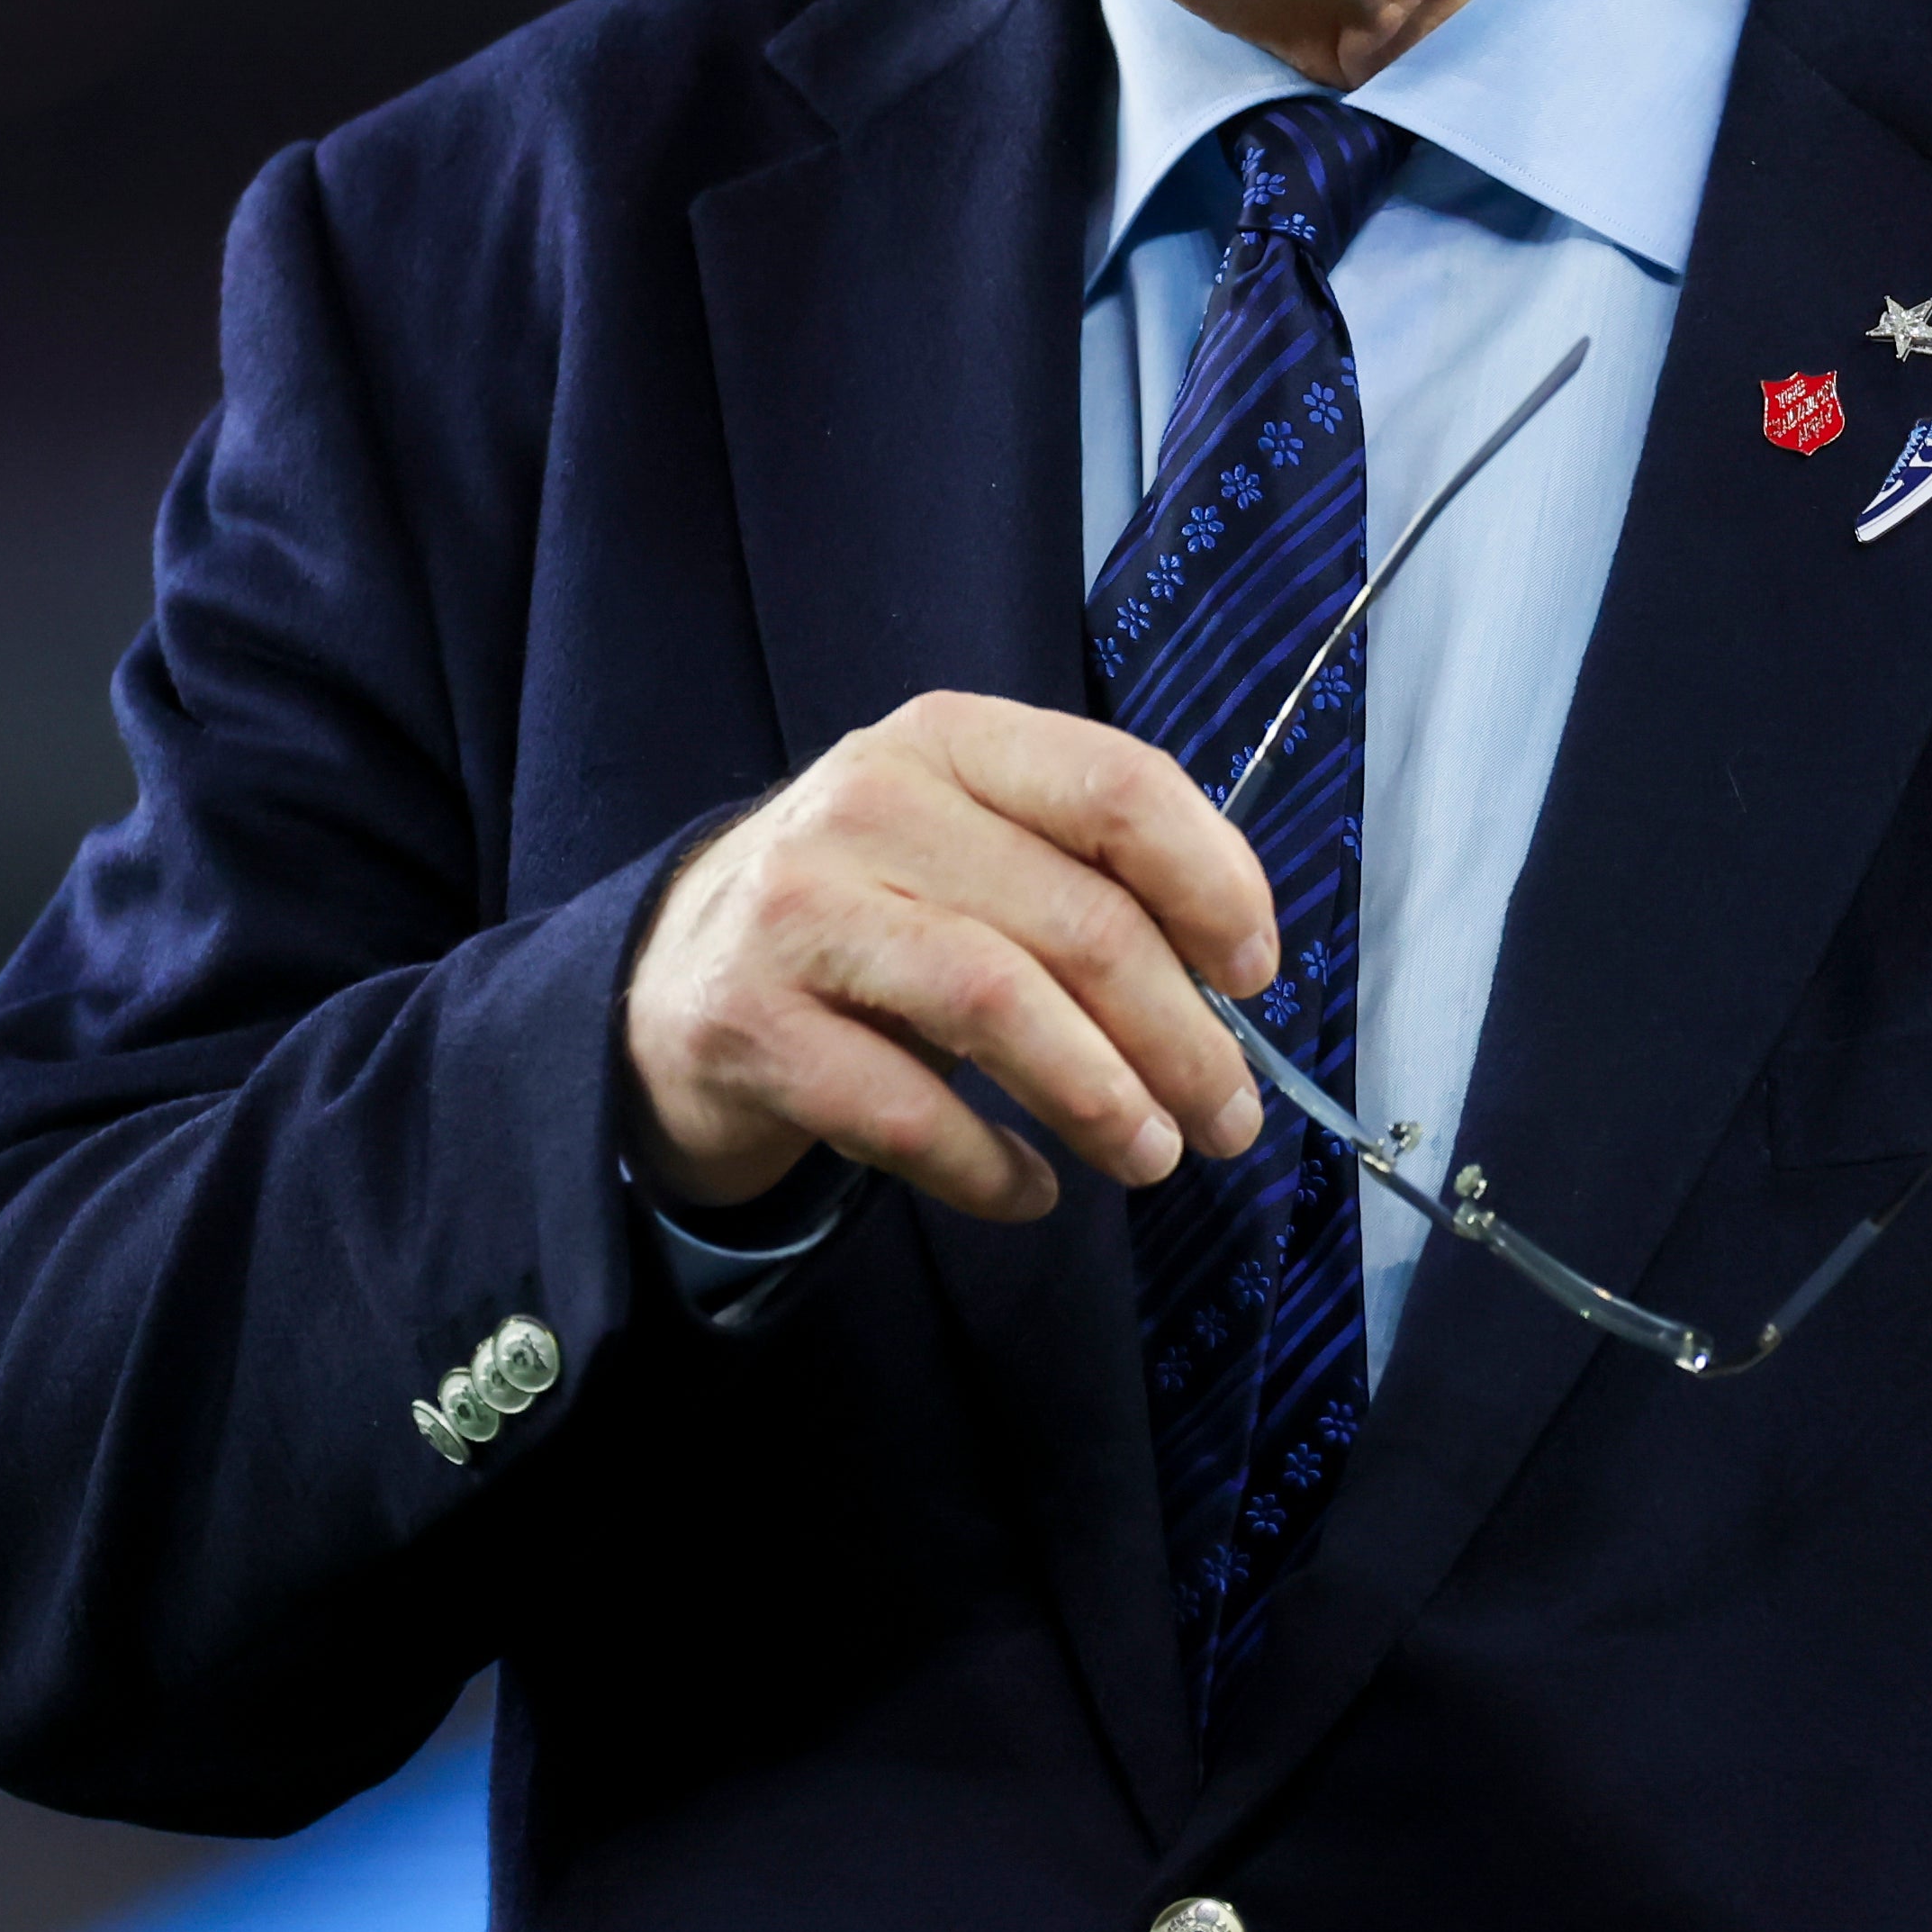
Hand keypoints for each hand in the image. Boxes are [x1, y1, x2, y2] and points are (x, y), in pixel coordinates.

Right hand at [623, 693, 1280, 1221]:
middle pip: (1077, 919)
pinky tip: (1029, 1190)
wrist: (676, 975)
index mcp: (951, 741)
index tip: (1255, 976)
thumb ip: (1084, 879)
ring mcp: (799, 911)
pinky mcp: (752, 1024)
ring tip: (1152, 1155)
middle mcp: (870, 804)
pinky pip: (906, 1112)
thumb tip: (1231, 986)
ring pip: (997, 1004)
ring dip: (1101, 1099)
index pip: (1118, 787)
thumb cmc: (874, 912)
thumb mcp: (969, 848)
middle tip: (1228, 1117)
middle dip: (1181, 1035)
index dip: (1213, 884)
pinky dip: (989, 1168)